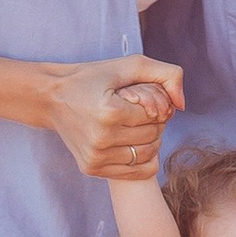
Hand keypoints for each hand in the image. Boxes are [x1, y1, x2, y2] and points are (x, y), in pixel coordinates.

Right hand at [52, 55, 183, 177]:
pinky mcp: (92, 168)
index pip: (155, 115)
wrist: (53, 98)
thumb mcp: (130, 64)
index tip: (141, 98)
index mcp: (109, 111)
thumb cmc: (93, 78)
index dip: (155, 105)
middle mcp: (101, 138)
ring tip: (135, 126)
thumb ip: (166, 74)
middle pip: (153, 136)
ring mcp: (95, 157)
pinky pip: (136, 172)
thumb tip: (182, 105)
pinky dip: (142, 157)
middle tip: (139, 112)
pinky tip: (131, 142)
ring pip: (147, 154)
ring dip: (150, 140)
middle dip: (154, 123)